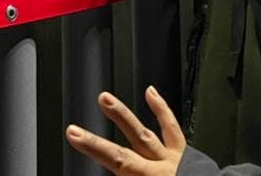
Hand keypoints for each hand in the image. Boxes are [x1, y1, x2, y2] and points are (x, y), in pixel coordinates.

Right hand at [65, 87, 185, 175]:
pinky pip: (172, 128)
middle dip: (96, 143)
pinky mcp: (186, 155)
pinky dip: (162, 109)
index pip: (115, 165)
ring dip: (123, 116)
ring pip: (143, 134)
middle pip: (121, 155)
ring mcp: (173, 159)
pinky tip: (151, 93)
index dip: (93, 151)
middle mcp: (159, 170)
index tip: (73, 138)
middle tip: (74, 129)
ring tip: (106, 99)